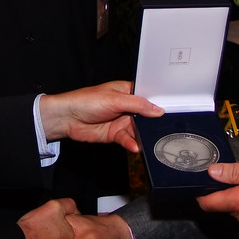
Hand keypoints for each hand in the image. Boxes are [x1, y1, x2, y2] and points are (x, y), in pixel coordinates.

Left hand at [38, 81, 162, 151]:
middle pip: (146, 116)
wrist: (67, 118)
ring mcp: (121, 121)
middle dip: (153, 123)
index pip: (147, 97)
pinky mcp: (115, 134)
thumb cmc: (86, 100)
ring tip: (149, 141)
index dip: (158, 103)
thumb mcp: (115, 99)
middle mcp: (126, 107)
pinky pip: (127, 139)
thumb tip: (157, 109)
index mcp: (127, 92)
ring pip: (138, 130)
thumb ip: (138, 104)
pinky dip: (132, 143)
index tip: (171, 110)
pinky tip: (135, 146)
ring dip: (143, 136)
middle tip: (164, 129)